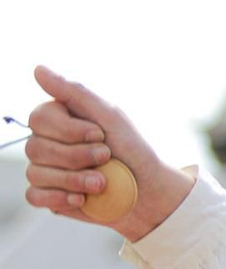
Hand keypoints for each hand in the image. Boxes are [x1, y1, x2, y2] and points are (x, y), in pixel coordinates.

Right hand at [24, 67, 192, 242]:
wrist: (148, 190)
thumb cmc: (131, 150)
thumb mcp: (109, 116)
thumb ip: (74, 92)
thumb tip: (38, 69)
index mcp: (58, 121)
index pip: (39, 119)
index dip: (69, 130)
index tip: (100, 134)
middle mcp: (46, 143)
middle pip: (35, 147)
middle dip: (77, 156)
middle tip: (106, 157)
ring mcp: (44, 170)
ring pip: (36, 173)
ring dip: (74, 179)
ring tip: (102, 183)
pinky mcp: (48, 196)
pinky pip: (34, 196)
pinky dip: (60, 198)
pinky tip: (82, 199)